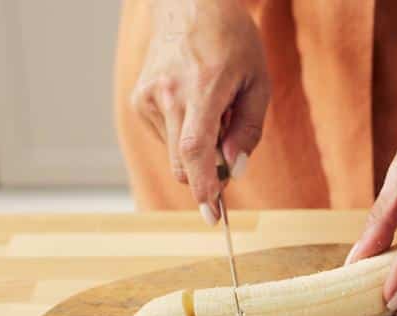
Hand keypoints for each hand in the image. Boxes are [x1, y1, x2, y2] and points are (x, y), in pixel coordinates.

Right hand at [130, 0, 267, 222]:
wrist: (189, 5)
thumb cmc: (232, 41)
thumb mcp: (257, 82)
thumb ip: (248, 129)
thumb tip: (236, 169)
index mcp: (201, 88)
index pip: (195, 149)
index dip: (204, 186)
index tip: (212, 214)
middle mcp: (167, 93)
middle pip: (182, 162)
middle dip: (208, 174)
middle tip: (231, 158)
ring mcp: (147, 97)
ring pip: (174, 154)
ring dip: (198, 149)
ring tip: (212, 111)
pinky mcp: (138, 100)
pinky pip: (166, 138)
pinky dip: (183, 135)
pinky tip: (194, 106)